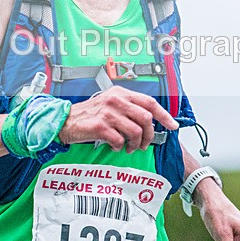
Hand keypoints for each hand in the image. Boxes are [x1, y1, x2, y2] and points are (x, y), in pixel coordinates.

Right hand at [58, 86, 178, 153]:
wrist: (66, 120)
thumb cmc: (89, 114)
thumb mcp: (110, 103)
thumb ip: (129, 108)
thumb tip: (150, 121)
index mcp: (121, 93)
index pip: (149, 102)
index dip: (164, 115)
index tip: (172, 125)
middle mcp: (115, 100)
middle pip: (146, 118)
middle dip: (149, 135)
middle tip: (144, 144)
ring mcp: (108, 113)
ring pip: (135, 131)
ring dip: (135, 144)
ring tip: (129, 147)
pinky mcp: (100, 126)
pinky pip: (119, 140)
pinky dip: (119, 147)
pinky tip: (114, 146)